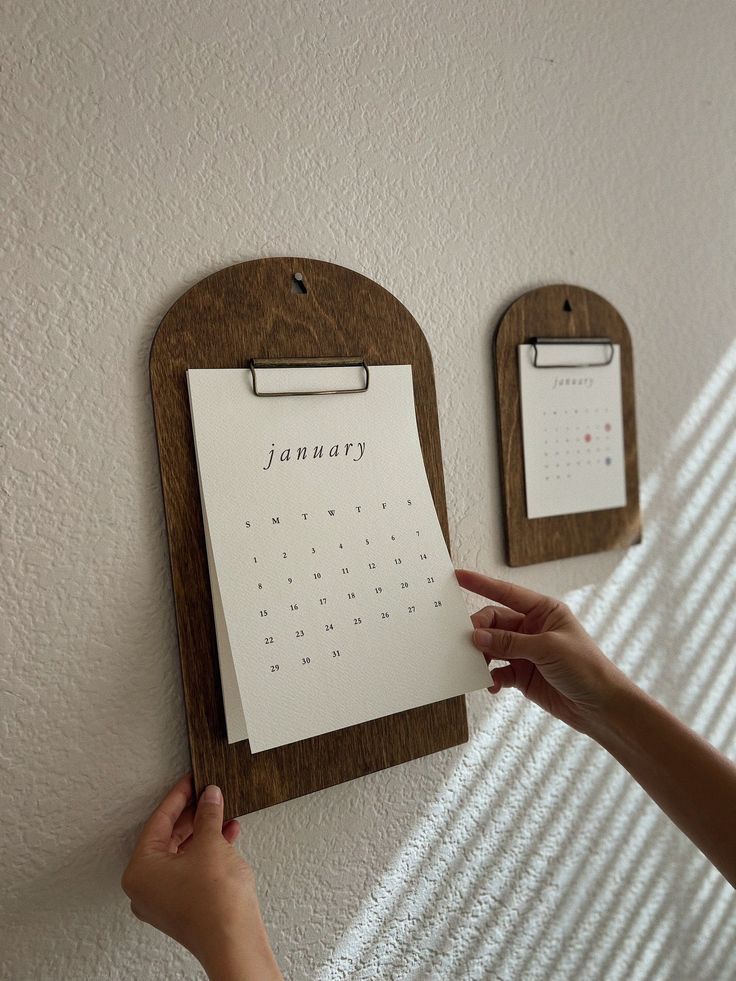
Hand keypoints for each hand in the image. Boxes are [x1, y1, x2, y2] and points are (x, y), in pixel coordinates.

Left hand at [121, 775, 280, 979]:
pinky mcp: (182, 907)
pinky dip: (207, 850)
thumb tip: (209, 796)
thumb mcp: (211, 844)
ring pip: (182, 853)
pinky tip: (227, 834)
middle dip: (193, 814)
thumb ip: (208, 814)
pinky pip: (190, 868)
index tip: (191, 781)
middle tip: (207, 794)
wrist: (235, 942)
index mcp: (140, 871)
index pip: (159, 821)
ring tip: (222, 812)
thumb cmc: (215, 904)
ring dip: (204, 831)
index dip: (179, 796)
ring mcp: (162, 900)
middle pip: (168, 837)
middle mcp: (145, 888)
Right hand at [456, 569, 633, 735]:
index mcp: (544, 611)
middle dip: (479, 631)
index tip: (458, 576)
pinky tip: (491, 684)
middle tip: (466, 642)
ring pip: (492, 647)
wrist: (600, 707)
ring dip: (481, 656)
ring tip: (475, 666)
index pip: (506, 593)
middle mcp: (532, 628)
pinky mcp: (522, 675)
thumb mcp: (547, 648)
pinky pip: (496, 671)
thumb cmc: (586, 668)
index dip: (481, 583)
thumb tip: (477, 637)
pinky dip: (490, 677)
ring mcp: (526, 652)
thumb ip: (509, 642)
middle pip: (494, 622)